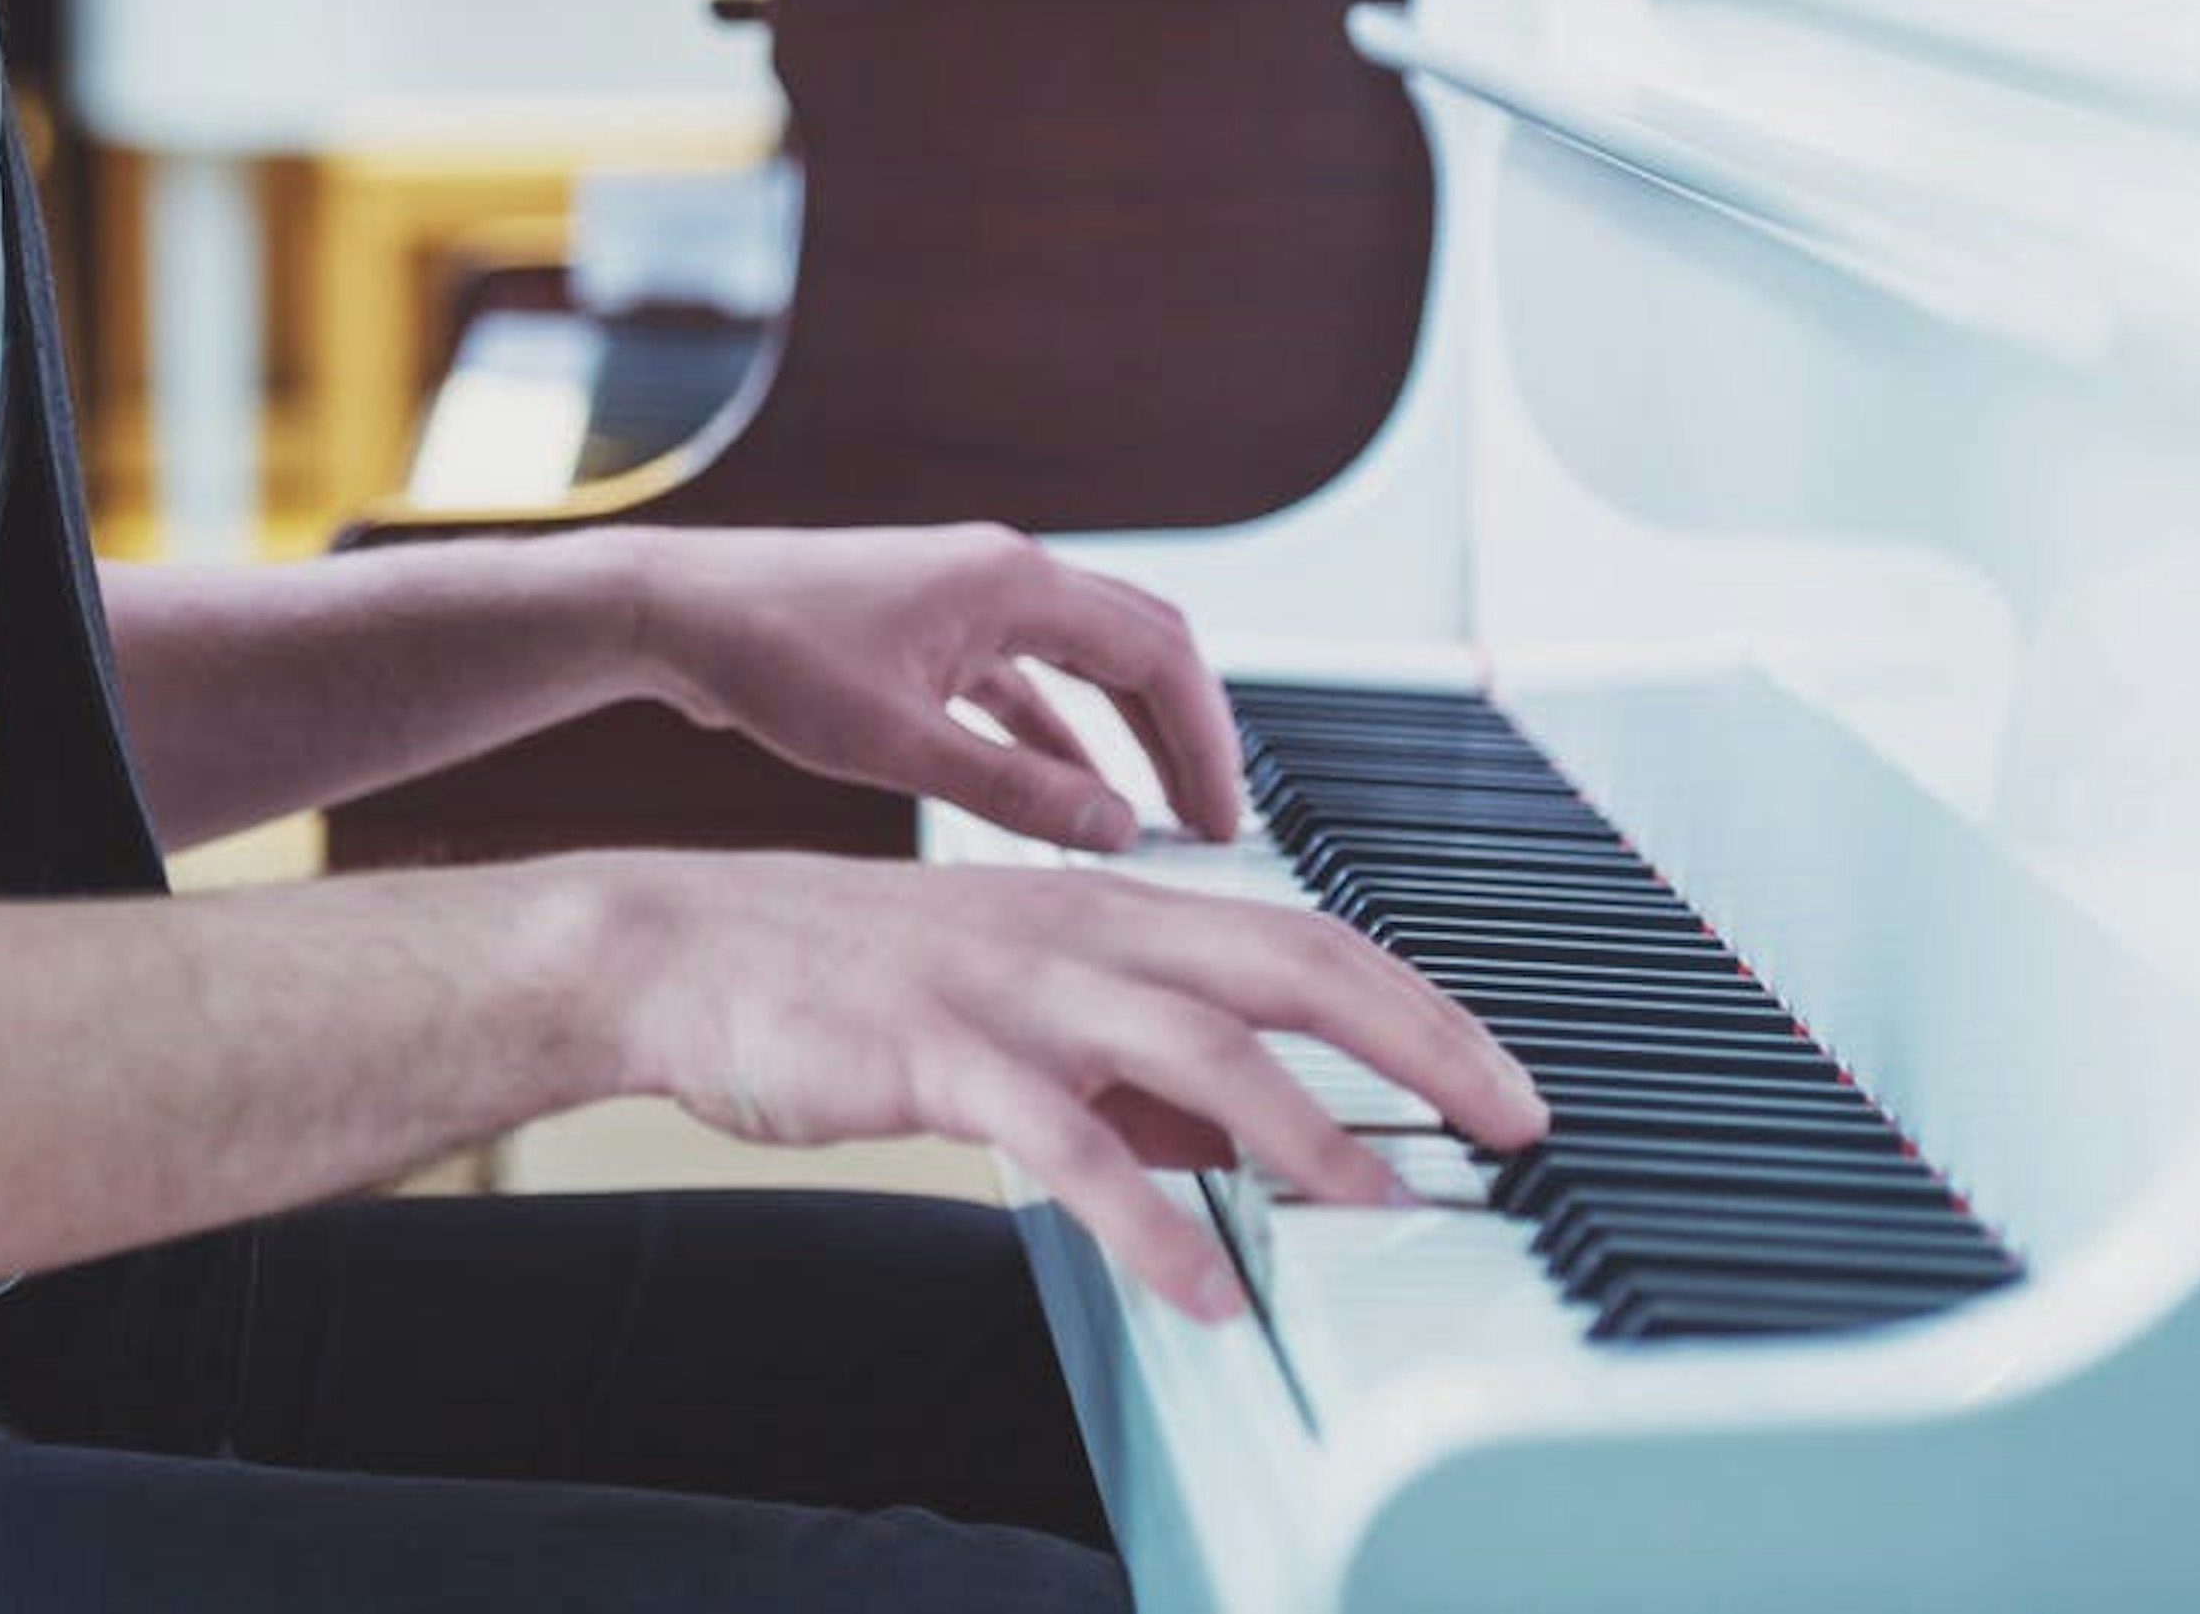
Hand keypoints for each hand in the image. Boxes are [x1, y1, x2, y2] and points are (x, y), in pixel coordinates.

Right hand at [594, 850, 1550, 1322]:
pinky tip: (1205, 1290)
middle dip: (1419, 1045)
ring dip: (1308, 1131)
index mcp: (1108, 910)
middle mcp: (1080, 931)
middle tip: (1513, 1123)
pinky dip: (1149, 1222)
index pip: (1303, 940)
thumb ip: (1143, 1067)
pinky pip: (1068, 1143)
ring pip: (1198, 1045)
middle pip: (1288, 968)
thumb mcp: (1022, 1003)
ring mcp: (1013, 987)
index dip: (1418, 1005)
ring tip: (1388, 1210)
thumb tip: (1265, 1134)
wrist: (685, 949)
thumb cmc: (850, 979)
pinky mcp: (940, 1054)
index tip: (1505, 1078)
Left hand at [632, 524, 1244, 850]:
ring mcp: (967, 596)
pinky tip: (1073, 792)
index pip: (1159, 655)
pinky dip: (1061, 732)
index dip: (1205, 740)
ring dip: (1129, 732)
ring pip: (1087, 662)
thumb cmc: (765, 652)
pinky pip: (1027, 679)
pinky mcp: (932, 627)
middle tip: (1217, 819)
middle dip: (1186, 733)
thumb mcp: (897, 744)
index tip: (1224, 816)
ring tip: (1160, 813)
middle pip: (1140, 647)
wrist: (672, 612)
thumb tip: (1115, 828)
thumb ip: (1014, 789)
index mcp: (1012, 582)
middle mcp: (1001, 575)